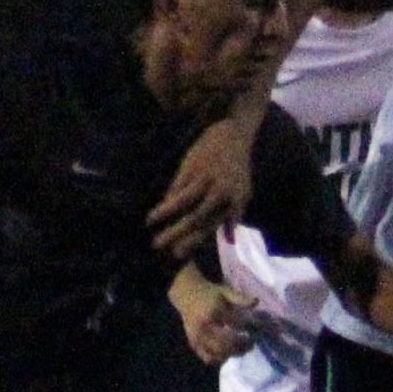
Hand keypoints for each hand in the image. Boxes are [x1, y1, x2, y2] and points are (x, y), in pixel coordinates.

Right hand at [148, 118, 253, 260]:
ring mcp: (206, 179)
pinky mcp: (194, 167)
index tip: (176, 254)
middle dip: (176, 233)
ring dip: (165, 213)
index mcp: (233, 202)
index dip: (193, 242)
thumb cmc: (235, 170)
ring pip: (183, 201)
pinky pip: (178, 186)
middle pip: (196, 218)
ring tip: (150, 222)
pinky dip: (168, 198)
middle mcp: (220, 192)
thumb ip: (233, 215)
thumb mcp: (242, 193)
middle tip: (158, 245)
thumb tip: (229, 240)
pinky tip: (158, 208)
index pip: (211, 226)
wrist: (231, 137)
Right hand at [179, 283, 259, 366]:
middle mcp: (204, 327)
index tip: (260, 327)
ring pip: (219, 353)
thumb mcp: (225, 291)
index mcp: (213, 312)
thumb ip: (240, 297)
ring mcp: (197, 338)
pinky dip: (220, 359)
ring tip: (244, 348)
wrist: (187, 295)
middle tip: (252, 341)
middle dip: (243, 344)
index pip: (236, 323)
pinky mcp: (194, 345)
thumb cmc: (210, 293)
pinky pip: (208, 358)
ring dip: (234, 353)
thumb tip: (257, 301)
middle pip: (228, 343)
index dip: (250, 326)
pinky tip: (229, 353)